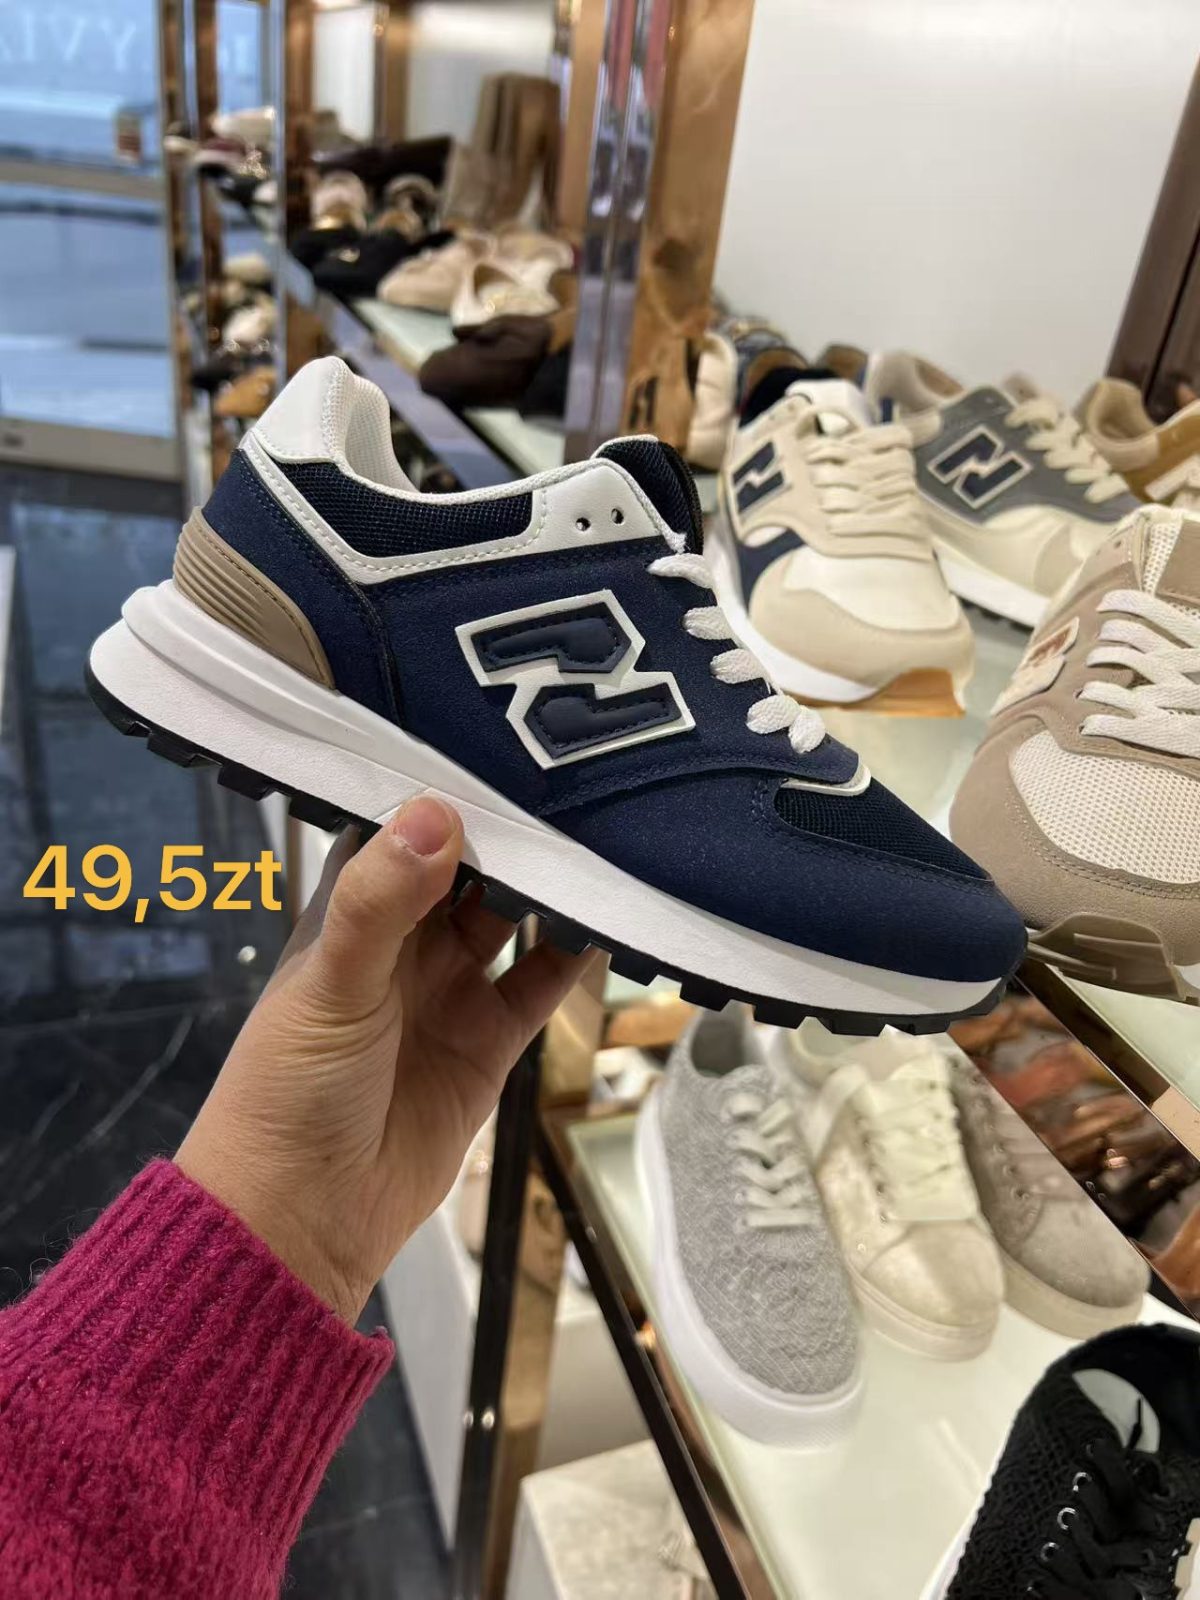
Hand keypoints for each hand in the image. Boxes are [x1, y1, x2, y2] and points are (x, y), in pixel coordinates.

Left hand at [176, 796, 594, 1322]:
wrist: (306, 1218)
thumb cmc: (292, 1089)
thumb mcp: (331, 983)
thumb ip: (381, 900)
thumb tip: (438, 813)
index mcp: (349, 912)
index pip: (401, 830)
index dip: (446, 791)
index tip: (504, 745)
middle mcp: (402, 940)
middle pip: (467, 867)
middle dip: (511, 832)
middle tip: (575, 779)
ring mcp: (449, 988)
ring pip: (510, 916)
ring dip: (549, 884)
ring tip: (604, 835)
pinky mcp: (490, 1038)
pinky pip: (541, 981)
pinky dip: (575, 952)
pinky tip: (613, 914)